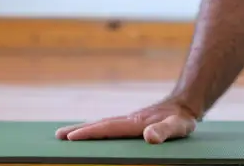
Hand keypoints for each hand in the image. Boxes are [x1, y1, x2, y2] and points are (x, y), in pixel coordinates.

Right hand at [55, 97, 198, 143]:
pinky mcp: (131, 123)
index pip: (108, 128)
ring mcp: (129, 121)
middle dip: (79, 130)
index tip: (71, 137)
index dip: (90, 133)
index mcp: (135, 123)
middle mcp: (128, 120)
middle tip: (58, 136)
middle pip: (100, 125)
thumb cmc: (182, 119)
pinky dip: (96, 130)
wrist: (185, 105)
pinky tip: (92, 135)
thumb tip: (149, 136)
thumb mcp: (178, 127)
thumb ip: (165, 131)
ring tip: (65, 135)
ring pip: (103, 125)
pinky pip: (109, 127)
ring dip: (85, 130)